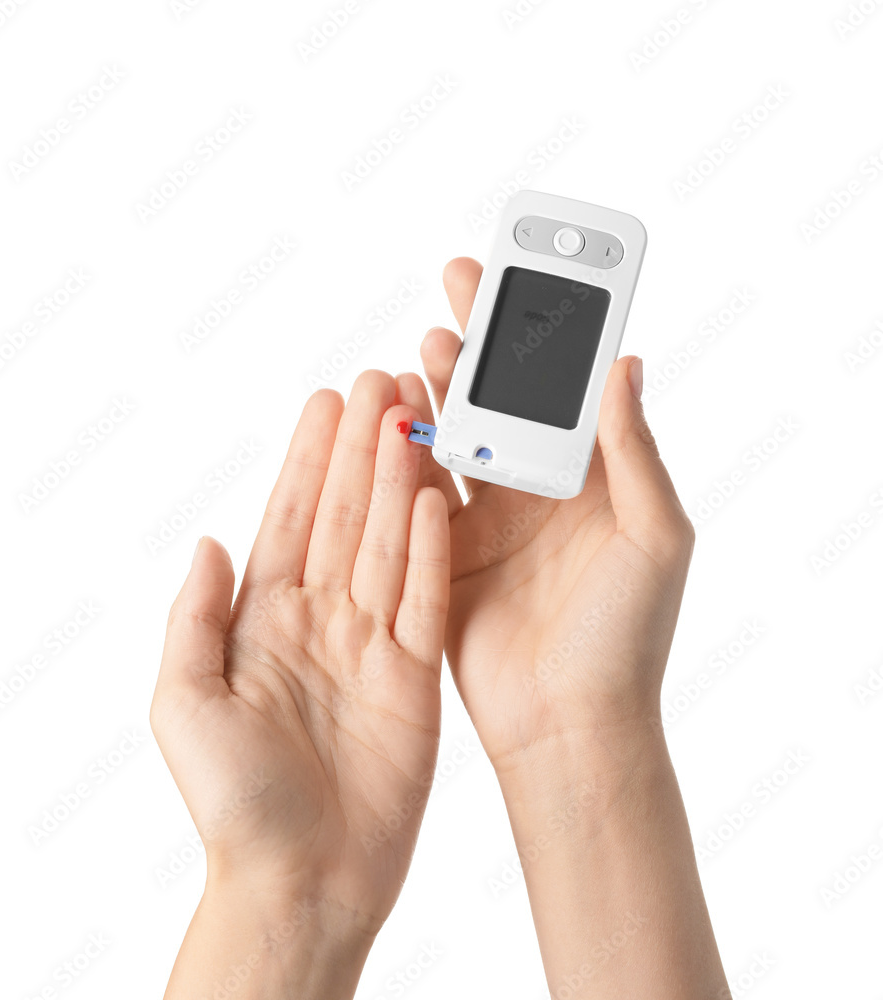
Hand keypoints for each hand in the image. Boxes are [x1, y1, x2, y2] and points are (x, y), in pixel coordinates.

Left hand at [150, 371, 448, 996]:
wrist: (303, 879)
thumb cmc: (236, 802)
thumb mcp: (185, 702)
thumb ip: (194, 617)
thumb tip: (210, 540)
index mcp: (262, 621)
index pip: (290, 521)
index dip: (307, 460)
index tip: (326, 400)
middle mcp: (320, 620)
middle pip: (345, 517)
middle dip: (359, 450)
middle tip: (379, 381)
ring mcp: (372, 643)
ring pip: (388, 543)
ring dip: (399, 481)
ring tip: (412, 417)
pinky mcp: (415, 674)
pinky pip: (426, 598)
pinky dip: (432, 548)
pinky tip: (437, 498)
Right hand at [393, 258, 694, 769]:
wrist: (570, 725)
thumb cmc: (628, 636)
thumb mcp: (655, 536)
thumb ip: (635, 451)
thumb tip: (626, 362)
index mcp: (597, 482)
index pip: (568, 389)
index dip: (548, 332)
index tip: (526, 277)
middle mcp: (540, 493)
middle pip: (505, 402)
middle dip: (482, 345)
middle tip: (458, 289)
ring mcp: (490, 522)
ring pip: (457, 438)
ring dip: (439, 391)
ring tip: (420, 348)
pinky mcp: (445, 555)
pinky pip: (420, 494)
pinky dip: (406, 454)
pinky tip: (393, 415)